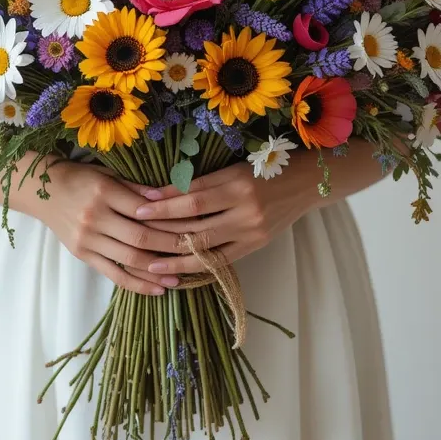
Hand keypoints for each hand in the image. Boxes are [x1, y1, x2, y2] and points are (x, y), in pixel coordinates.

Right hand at [29, 161, 185, 295]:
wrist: (43, 192)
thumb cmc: (81, 179)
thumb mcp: (108, 174)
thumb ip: (136, 188)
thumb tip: (170, 198)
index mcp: (104, 192)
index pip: (144, 210)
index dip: (170, 219)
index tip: (194, 225)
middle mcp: (94, 217)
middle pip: (140, 237)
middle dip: (171, 247)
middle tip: (196, 252)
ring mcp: (87, 239)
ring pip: (129, 259)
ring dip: (158, 271)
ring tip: (181, 277)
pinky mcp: (82, 255)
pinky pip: (113, 274)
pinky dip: (137, 284)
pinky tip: (158, 289)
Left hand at [128, 152, 326, 275]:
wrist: (306, 183)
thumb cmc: (265, 167)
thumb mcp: (233, 167)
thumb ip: (202, 182)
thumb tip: (160, 192)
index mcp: (237, 184)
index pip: (192, 199)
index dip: (164, 205)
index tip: (139, 207)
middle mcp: (245, 211)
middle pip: (195, 226)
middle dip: (162, 232)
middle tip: (133, 236)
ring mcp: (252, 232)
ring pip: (205, 248)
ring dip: (174, 256)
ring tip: (147, 262)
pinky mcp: (256, 247)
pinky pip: (220, 261)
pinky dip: (196, 267)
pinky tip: (176, 272)